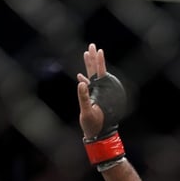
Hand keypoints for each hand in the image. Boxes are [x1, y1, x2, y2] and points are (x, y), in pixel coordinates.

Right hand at [76, 43, 127, 167]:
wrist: (98, 135)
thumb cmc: (95, 124)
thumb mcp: (88, 111)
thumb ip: (84, 97)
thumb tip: (80, 82)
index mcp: (99, 91)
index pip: (99, 72)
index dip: (98, 61)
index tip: (98, 50)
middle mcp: (99, 90)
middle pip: (96, 70)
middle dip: (94, 58)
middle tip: (93, 45)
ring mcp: (95, 94)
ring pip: (92, 76)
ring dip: (89, 65)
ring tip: (87, 53)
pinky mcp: (91, 100)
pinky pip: (87, 87)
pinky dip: (84, 81)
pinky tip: (80, 76)